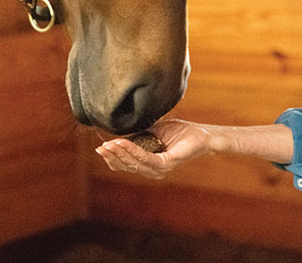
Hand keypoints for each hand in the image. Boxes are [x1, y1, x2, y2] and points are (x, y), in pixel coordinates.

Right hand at [95, 119, 214, 178]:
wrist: (201, 134)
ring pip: (134, 163)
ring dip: (120, 153)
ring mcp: (160, 168)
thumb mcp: (151, 132)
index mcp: (148, 164)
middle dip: (112, 156)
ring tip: (109, 144)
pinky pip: (146, 158)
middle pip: (127, 166)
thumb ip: (136, 136)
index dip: (112, 158)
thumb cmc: (178, 132)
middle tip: (100, 147)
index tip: (100, 148)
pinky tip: (123, 142)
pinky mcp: (167, 163)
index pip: (125, 165)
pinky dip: (132, 150)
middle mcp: (153, 170)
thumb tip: (117, 136)